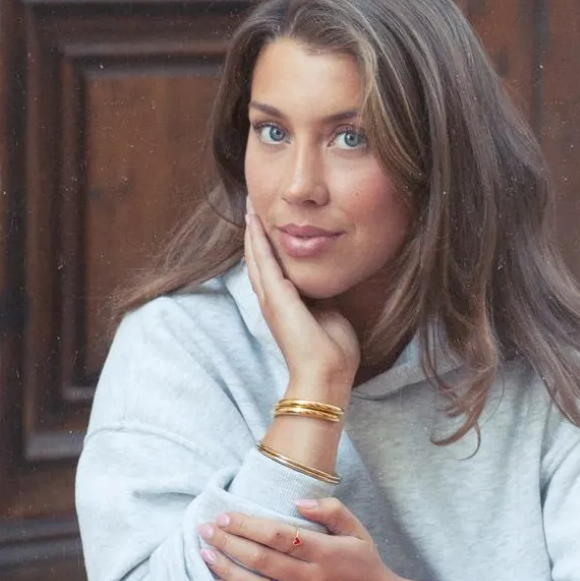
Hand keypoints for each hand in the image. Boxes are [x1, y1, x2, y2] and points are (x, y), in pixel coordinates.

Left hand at [198, 499, 415, 580]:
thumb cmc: (366, 566)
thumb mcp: (356, 530)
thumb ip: (330, 510)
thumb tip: (296, 502)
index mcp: (324, 552)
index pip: (278, 535)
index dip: (247, 525)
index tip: (225, 515)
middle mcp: (311, 580)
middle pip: (260, 560)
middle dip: (228, 542)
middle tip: (205, 529)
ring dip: (226, 571)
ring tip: (206, 555)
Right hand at [244, 199, 360, 386]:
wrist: (326, 375)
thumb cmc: (331, 350)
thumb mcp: (328, 312)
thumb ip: (321, 296)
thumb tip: (326, 281)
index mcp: (283, 304)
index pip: (269, 267)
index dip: (265, 244)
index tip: (265, 221)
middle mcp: (272, 300)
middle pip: (257, 259)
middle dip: (254, 232)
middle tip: (250, 205)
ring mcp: (271, 300)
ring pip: (256, 258)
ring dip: (252, 232)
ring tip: (249, 207)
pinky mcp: (277, 300)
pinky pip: (265, 264)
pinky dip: (259, 242)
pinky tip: (256, 224)